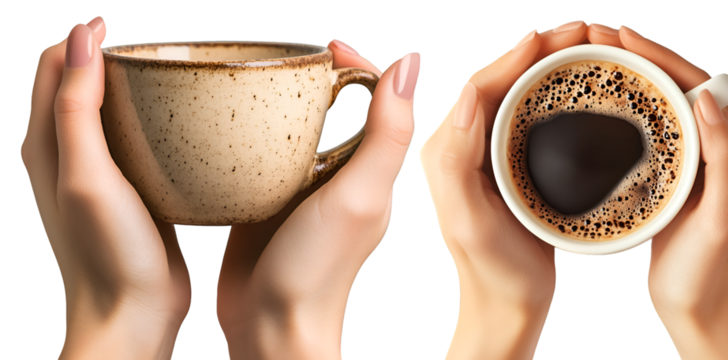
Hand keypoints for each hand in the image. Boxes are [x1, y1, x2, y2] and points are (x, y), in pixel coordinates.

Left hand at [21, 17, 190, 359]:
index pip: (51, 68)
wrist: (134, 313)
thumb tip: (80, 37)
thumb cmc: (106, 252)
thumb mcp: (86, 173)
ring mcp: (103, 176)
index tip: (121, 27)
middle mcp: (68, 157)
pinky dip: (156, 125)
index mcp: (45, 146)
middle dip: (108, 58)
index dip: (81, 39)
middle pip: (80, 86)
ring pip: (113, 115)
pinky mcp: (136, 193)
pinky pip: (140, 144)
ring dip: (134, 91)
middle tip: (153, 50)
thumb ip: (75, 105)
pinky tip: (185, 128)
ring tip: (171, 79)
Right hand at [214, 42, 420, 357]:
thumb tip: (409, 63)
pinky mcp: (265, 203)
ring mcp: (300, 190)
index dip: (356, 65)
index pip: (374, 99)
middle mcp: (338, 176)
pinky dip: (250, 134)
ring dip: (280, 102)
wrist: (271, 325)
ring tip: (252, 80)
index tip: (326, 47)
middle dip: (315, 77)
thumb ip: (387, 133)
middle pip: (333, 109)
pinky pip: (260, 157)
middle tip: (282, 58)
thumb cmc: (318, 270)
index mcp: (368, 169)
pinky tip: (227, 125)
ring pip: (294, 130)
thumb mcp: (359, 194)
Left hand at [417, 21, 588, 358]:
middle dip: (538, 51)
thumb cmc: (488, 270)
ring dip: (547, 66)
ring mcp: (484, 154)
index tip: (553, 35)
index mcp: (446, 149)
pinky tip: (578, 88)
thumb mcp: (466, 217)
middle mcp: (460, 145)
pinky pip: (527, 117)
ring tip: (586, 48)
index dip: (516, 54)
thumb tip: (467, 94)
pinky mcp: (505, 166)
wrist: (505, 306)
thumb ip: (456, 157)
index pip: (480, 84)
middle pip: (499, 80)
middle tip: (582, 32)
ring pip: (515, 94)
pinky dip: (552, 94)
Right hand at [587, 24, 727, 358]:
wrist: (702, 311)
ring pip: (664, 104)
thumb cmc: (709, 274)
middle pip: (679, 85)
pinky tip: (604, 108)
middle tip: (600, 40)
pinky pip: (653, 129)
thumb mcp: (721, 218)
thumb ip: (723, 157)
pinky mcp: (676, 177)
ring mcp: (697, 161)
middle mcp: (720, 148)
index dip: (660, 56)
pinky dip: (629, 109)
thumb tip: (707, 97)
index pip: (697, 85)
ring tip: (598, 61)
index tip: (623, 37)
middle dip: (643, 58)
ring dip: (634, 78)